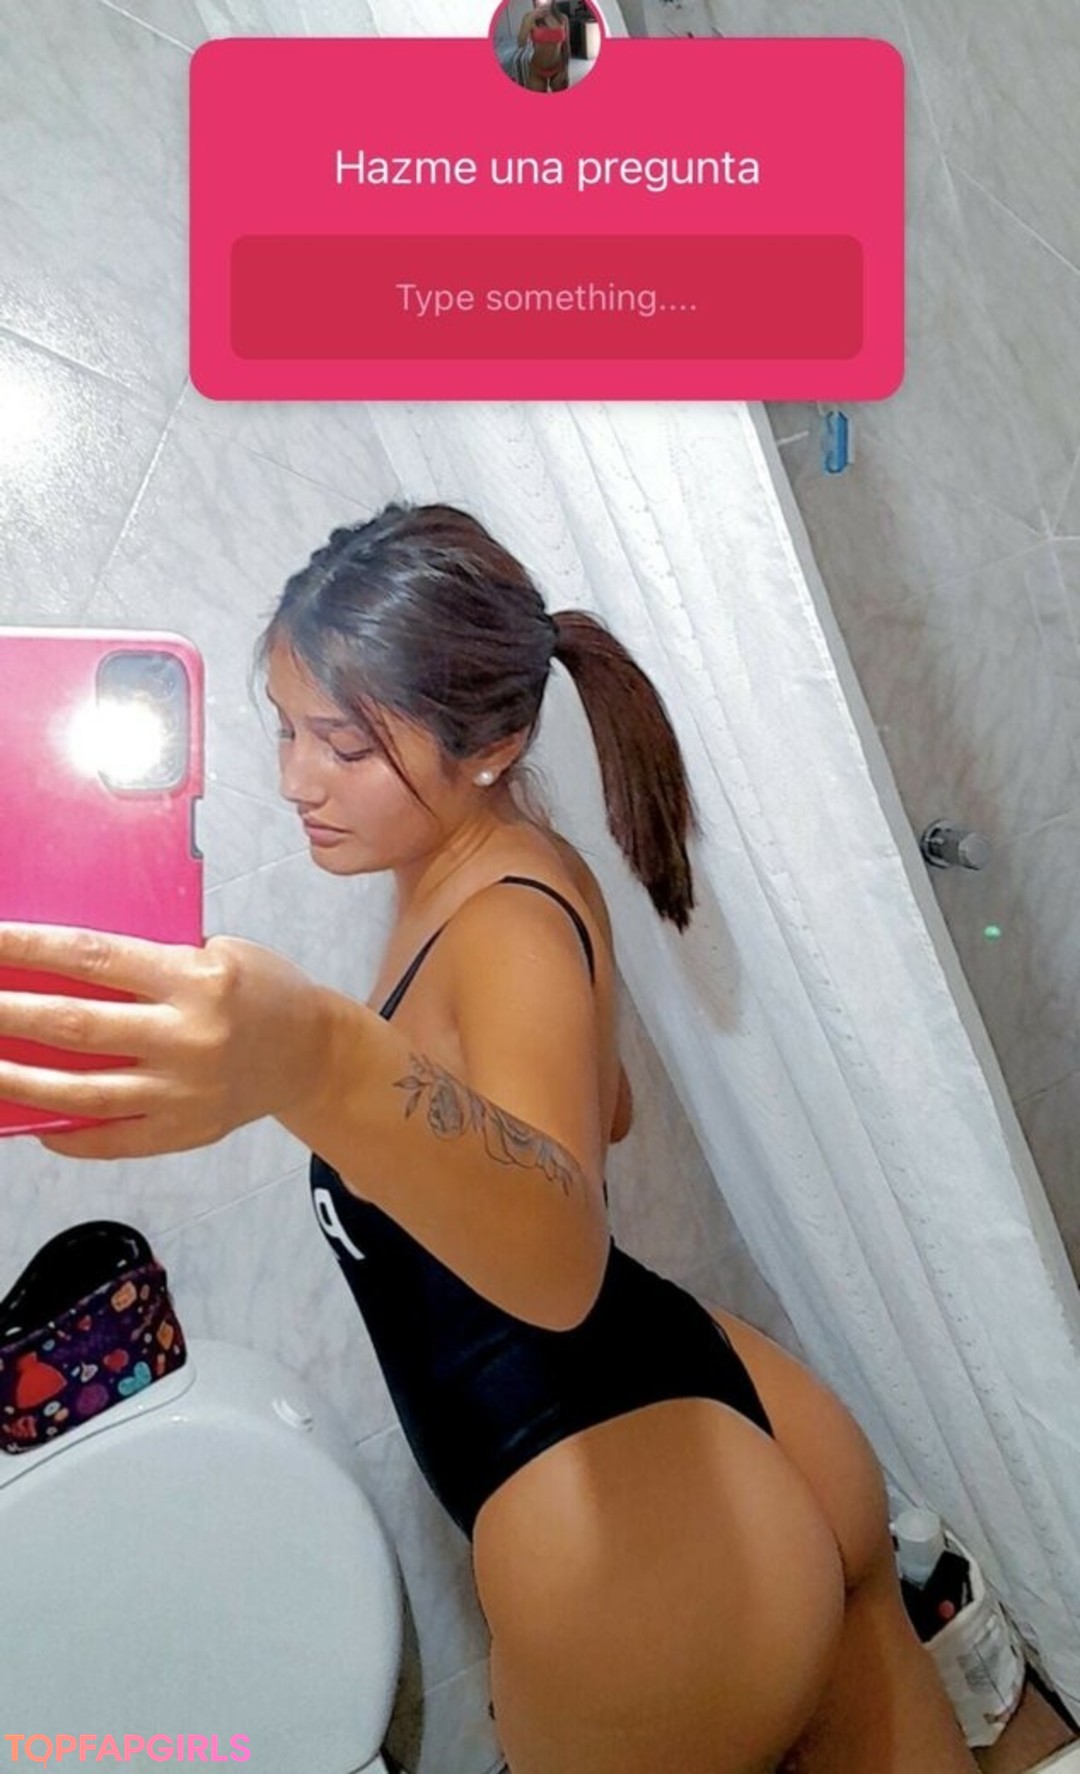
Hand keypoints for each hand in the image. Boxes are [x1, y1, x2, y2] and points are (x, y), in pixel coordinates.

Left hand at [0, 925, 331, 1159]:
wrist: (313, 1054)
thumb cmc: (260, 991)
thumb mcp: (217, 953)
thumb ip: (148, 965)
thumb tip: (60, 974)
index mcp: (195, 979)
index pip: (93, 957)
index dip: (29, 948)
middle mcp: (188, 1037)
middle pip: (76, 1026)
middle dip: (8, 1014)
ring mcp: (185, 1092)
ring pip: (83, 1092)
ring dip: (19, 1082)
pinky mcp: (185, 1132)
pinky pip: (112, 1139)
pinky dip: (66, 1134)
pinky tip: (31, 1122)